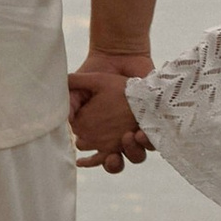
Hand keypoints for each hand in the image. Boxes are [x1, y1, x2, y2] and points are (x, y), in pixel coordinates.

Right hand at [69, 54, 151, 173]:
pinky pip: (153, 141)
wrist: (120, 56)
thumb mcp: (79, 87)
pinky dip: (148, 141)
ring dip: (133, 151)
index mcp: (99, 134)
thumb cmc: (98, 73)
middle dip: (115, 164)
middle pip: (118, 163)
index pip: (97, 158)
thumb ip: (70, 102)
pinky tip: (141, 132)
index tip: (93, 156)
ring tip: (128, 137)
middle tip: (113, 157)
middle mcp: (118, 137)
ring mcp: (135, 131)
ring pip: (137, 156)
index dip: (95, 161)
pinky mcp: (152, 123)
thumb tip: (67, 121)